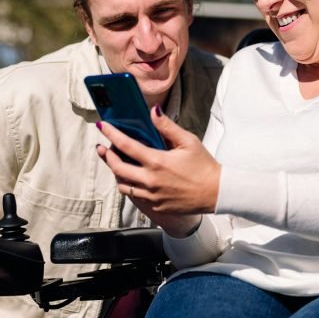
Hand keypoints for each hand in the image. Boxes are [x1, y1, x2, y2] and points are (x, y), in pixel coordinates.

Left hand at [96, 106, 220, 218]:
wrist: (216, 193)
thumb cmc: (203, 166)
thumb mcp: (188, 141)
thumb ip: (167, 126)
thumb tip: (153, 111)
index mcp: (157, 162)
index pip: (126, 145)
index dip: (111, 134)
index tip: (102, 126)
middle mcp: (150, 181)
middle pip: (117, 167)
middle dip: (106, 156)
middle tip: (103, 147)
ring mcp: (152, 196)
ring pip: (123, 185)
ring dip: (116, 172)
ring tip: (115, 162)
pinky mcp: (155, 206)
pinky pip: (134, 196)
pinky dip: (129, 185)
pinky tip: (132, 178)